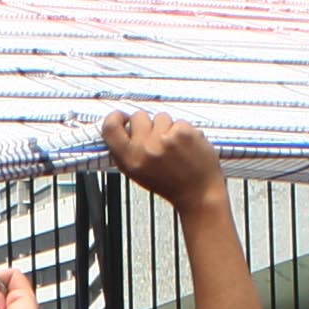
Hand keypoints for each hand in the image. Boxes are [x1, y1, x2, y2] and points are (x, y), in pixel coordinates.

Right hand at [101, 110, 226, 209]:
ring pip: (160, 117)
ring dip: (165, 127)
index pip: (111, 128)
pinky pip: (178, 121)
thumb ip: (126, 151)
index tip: (121, 117)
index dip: (115, 118)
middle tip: (155, 138)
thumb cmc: (169, 184)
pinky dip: (182, 131)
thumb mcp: (136, 173)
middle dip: (146, 124)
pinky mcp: (184, 133)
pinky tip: (185, 146)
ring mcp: (165, 139)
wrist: (198, 192)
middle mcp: (145, 149)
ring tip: (172, 146)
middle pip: (138, 116)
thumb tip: (121, 127)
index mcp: (130, 160)